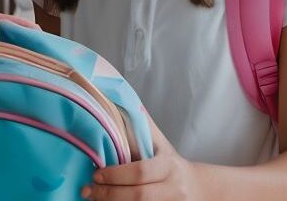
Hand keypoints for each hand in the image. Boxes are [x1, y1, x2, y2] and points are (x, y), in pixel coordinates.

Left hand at [81, 116, 198, 200]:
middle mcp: (172, 188)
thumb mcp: (159, 145)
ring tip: (92, 199)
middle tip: (87, 190)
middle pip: (139, 195)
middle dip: (110, 193)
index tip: (95, 173)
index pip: (142, 171)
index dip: (116, 175)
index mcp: (169, 165)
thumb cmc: (170, 164)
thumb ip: (140, 126)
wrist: (199, 190)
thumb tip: (114, 96)